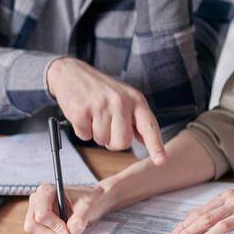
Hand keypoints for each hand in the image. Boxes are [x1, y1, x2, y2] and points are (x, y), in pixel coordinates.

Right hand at [24, 183, 113, 233]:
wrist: (94, 201)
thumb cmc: (89, 198)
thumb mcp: (88, 205)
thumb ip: (79, 219)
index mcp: (46, 191)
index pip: (41, 213)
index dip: (54, 226)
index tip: (68, 233)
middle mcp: (38, 202)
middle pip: (33, 226)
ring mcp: (38, 215)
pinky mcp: (43, 226)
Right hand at [46, 57, 165, 164]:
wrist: (72, 72)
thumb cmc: (101, 89)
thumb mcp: (125, 97)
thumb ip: (136, 119)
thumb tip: (146, 141)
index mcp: (136, 100)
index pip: (149, 126)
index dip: (156, 145)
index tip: (161, 161)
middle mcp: (121, 102)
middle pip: (122, 142)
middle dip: (113, 141)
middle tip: (106, 125)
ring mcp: (101, 105)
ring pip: (102, 141)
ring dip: (96, 133)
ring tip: (93, 114)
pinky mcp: (81, 110)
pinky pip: (84, 136)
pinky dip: (82, 130)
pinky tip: (83, 114)